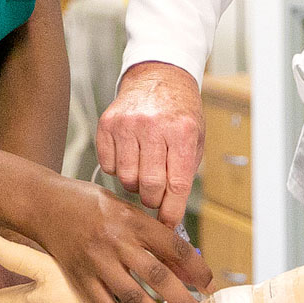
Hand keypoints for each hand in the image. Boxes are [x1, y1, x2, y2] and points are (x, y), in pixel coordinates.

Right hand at [19, 175, 212, 302]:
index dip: (196, 269)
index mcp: (132, 219)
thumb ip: (156, 237)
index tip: (211, 288)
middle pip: (159, 277)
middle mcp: (116, 241)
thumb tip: (189, 269)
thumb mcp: (127, 209)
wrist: (43, 203)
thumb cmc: (91, 204)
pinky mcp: (80, 279)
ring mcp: (97, 262)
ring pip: (135, 299)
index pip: (173, 246)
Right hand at [96, 62, 203, 226]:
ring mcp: (128, 124)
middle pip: (149, 186)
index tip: (167, 225)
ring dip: (135, 184)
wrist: (160, 76)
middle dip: (153, 200)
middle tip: (155, 196)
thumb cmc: (179, 112)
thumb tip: (172, 212)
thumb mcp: (195, 139)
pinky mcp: (108, 123)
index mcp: (182, 132)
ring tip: (142, 172)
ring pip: (127, 179)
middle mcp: (154, 127)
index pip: (176, 185)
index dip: (171, 212)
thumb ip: (184, 173)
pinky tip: (128, 157)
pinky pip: (108, 165)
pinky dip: (118, 169)